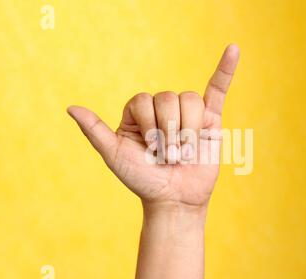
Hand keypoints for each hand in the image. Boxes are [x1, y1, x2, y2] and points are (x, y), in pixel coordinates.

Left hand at [67, 45, 239, 209]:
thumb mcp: (114, 156)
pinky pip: (218, 89)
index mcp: (139, 112)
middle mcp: (163, 109)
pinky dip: (226, 69)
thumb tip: (71, 107)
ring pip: (189, 100)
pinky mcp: (210, 119)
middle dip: (168, 132)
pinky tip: (234, 50)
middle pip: (168, 98)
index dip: (148, 126)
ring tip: (185, 153)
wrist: (173, 200)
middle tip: (169, 157)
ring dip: (187, 130)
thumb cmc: (143, 180)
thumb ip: (95, 131)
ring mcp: (188, 112)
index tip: (148, 150)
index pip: (144, 100)